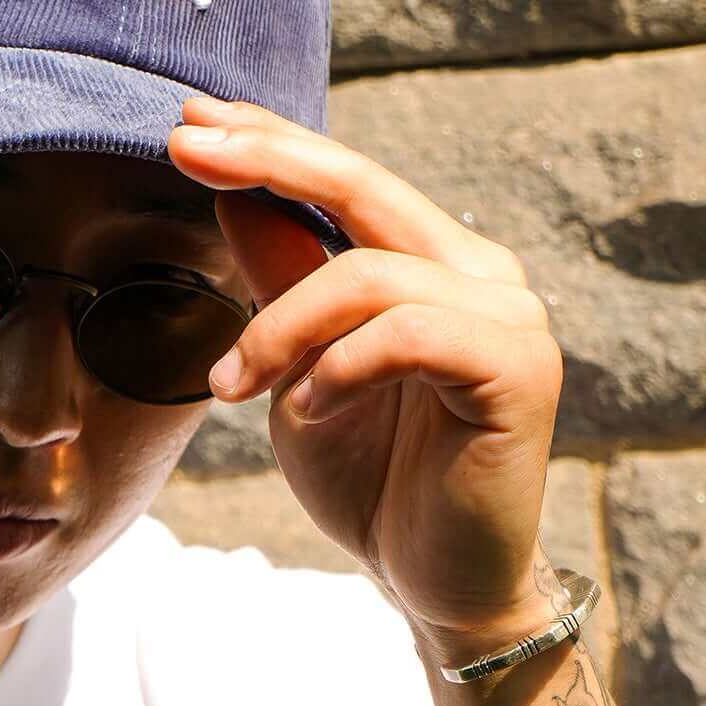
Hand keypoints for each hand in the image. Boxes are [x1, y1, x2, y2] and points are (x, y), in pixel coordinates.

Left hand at [167, 93, 565, 667]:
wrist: (435, 583)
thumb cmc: (372, 476)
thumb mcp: (297, 367)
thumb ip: (280, 281)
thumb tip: (230, 192)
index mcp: (434, 261)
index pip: (349, 176)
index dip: (272, 141)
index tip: (188, 122)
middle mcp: (482, 272)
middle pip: (365, 185)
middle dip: (268, 160)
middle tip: (185, 147)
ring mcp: (509, 317)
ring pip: (370, 273)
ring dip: (280, 326)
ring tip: (233, 386)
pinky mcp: (520, 370)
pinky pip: (408, 333)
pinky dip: (339, 367)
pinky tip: (307, 408)